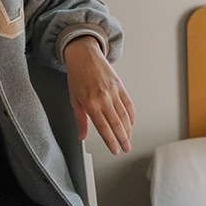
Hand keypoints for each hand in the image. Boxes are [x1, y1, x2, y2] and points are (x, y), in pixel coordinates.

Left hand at [64, 36, 134, 154]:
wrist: (84, 55)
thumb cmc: (77, 76)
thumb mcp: (74, 99)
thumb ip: (80, 119)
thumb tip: (82, 135)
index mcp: (90, 103)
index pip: (104, 128)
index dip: (111, 141)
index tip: (115, 150)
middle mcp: (104, 98)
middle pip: (117, 124)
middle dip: (123, 139)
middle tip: (126, 148)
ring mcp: (113, 91)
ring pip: (125, 115)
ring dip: (128, 130)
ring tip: (128, 139)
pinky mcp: (120, 86)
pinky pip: (128, 103)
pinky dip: (131, 115)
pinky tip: (131, 123)